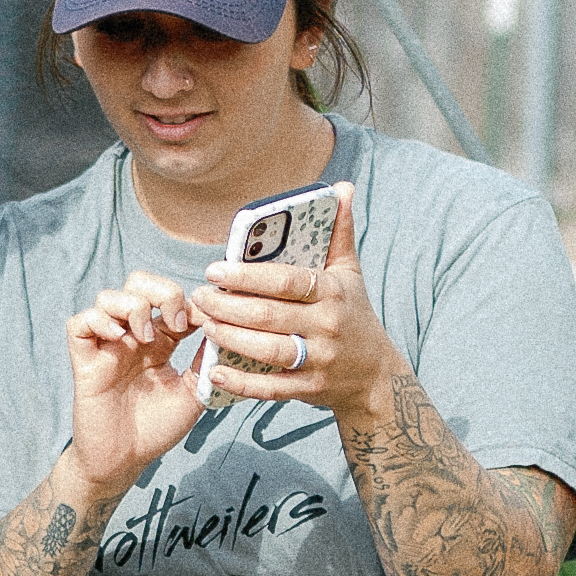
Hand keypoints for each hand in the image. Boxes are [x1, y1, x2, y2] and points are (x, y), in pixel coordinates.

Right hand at [65, 270, 205, 493]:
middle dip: (162, 292)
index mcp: (161, 340)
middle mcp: (132, 336)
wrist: (124, 460)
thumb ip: (206, 363)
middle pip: (139, 282)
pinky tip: (119, 339)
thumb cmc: (156, 429)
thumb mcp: (193, 393)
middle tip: (178, 324)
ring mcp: (106, 345)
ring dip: (133, 306)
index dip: (193, 301)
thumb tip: (224, 331)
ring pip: (108, 296)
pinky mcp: (84, 360)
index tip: (210, 319)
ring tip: (147, 338)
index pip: (174, 300)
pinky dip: (98, 321)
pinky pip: (79, 323)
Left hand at [199, 184, 395, 421]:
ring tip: (205, 325)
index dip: (247, 276)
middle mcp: (327, 325)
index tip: (214, 270)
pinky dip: (241, 382)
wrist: (375, 375)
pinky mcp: (310, 389)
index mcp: (333, 291)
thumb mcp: (350, 273)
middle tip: (199, 297)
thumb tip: (343, 186)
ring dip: (230, 338)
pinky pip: (271, 387)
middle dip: (227, 306)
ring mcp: (319, 360)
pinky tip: (215, 371)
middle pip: (269, 315)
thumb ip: (340, 231)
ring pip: (267, 350)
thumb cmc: (354, 314)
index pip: (286, 280)